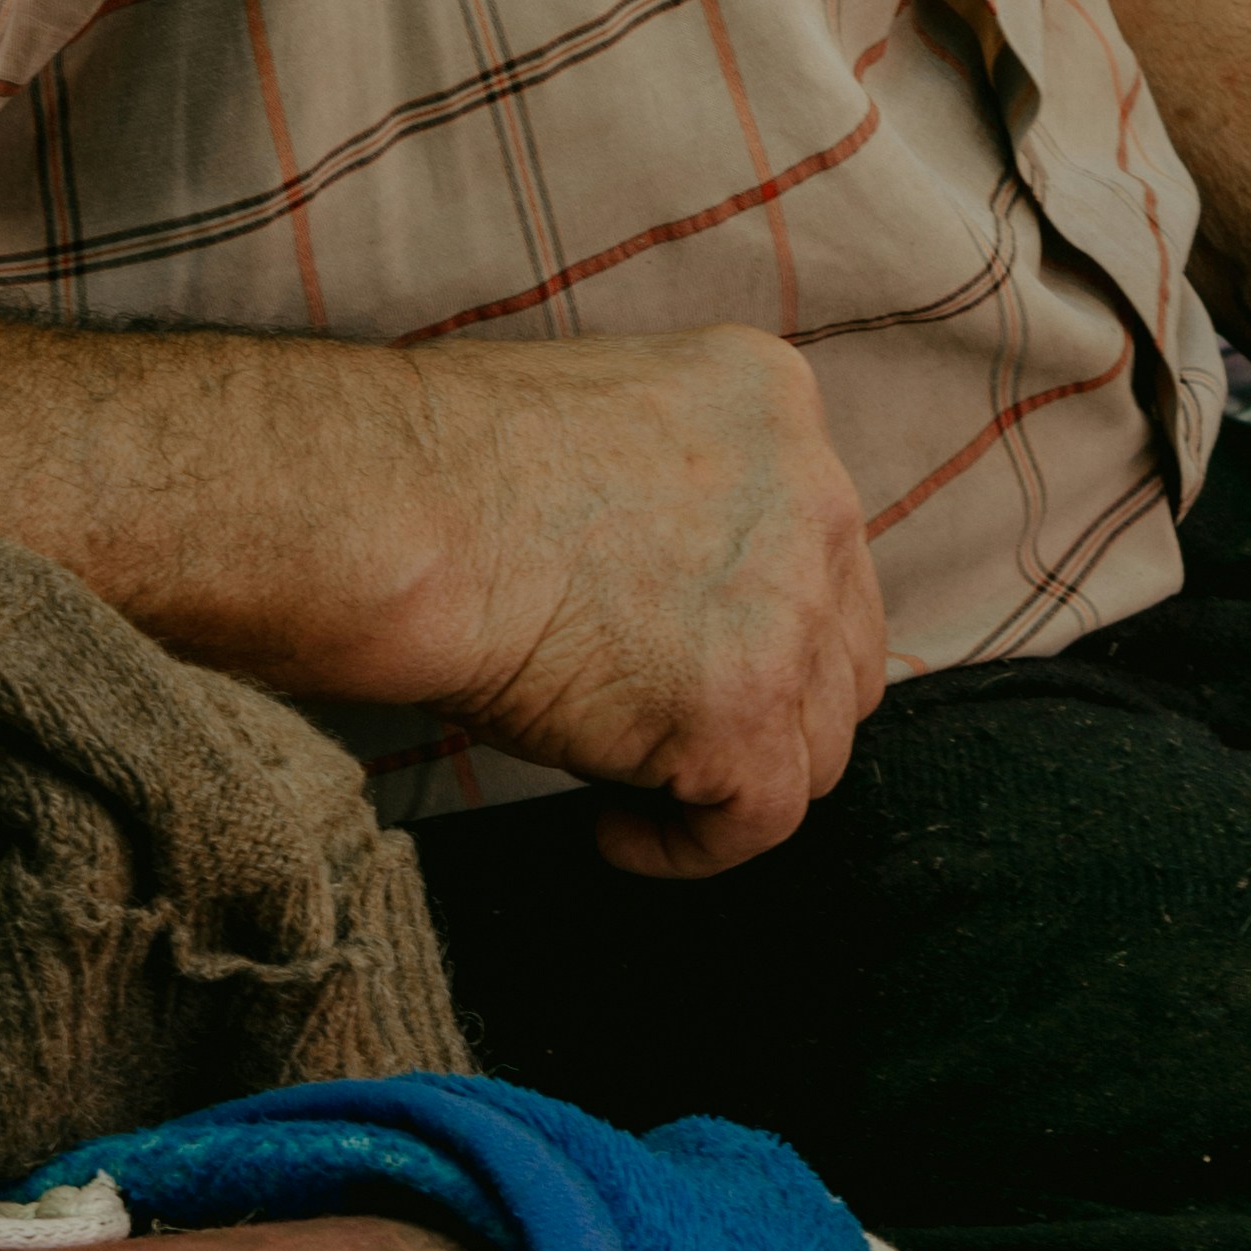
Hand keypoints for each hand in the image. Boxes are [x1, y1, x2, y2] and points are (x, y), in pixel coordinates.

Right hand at [389, 326, 887, 880]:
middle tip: (677, 730)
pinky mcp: (749, 711)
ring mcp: (793, 605)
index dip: (759, 615)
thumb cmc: (457, 471)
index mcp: (777, 403)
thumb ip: (686, 490)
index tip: (690, 652)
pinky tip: (616, 830)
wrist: (413, 513)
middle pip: (838, 643)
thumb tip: (688, 594)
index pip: (815, 541)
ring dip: (730, 775)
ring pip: (814, 740)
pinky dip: (691, 847)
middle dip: (769, 701)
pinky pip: (760, 821)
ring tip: (630, 779)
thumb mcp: (614, 424)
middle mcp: (814, 494)